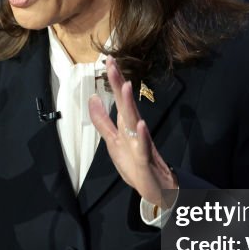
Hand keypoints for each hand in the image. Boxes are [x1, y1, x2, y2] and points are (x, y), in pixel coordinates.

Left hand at [88, 57, 176, 207]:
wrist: (155, 189)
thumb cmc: (134, 164)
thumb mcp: (112, 141)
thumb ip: (102, 121)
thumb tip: (92, 98)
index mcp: (126, 126)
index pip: (119, 100)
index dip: (113, 82)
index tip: (108, 60)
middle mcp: (134, 131)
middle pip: (125, 104)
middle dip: (118, 84)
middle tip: (112, 63)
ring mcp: (140, 144)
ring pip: (134, 121)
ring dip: (129, 104)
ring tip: (126, 86)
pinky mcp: (144, 160)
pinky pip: (143, 147)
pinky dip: (142, 136)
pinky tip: (141, 124)